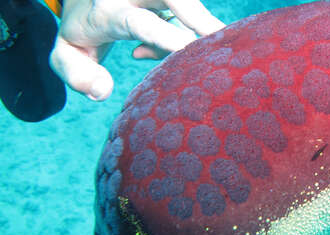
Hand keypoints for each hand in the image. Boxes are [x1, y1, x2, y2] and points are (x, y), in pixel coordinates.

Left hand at [49, 0, 224, 100]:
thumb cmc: (80, 33)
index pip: (138, 22)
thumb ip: (77, 75)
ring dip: (199, 29)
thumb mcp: (66, 56)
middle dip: (200, 18)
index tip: (187, 50)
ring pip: (187, 3)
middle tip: (222, 42)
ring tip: (185, 55)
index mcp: (104, 12)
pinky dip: (191, 31)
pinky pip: (189, 12)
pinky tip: (169, 46)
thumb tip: (102, 90)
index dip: (164, 38)